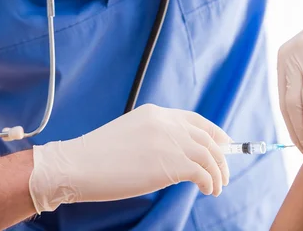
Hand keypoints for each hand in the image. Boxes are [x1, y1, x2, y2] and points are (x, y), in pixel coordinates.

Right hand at [28, 104, 230, 212]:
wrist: (77, 165)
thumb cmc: (97, 157)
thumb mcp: (130, 135)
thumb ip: (155, 138)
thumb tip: (177, 156)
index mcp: (156, 113)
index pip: (196, 120)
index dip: (215, 133)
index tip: (225, 146)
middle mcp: (166, 123)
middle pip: (208, 138)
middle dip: (221, 157)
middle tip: (223, 175)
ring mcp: (170, 142)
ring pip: (209, 156)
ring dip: (218, 173)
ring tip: (216, 187)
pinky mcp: (171, 164)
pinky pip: (203, 172)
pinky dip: (209, 182)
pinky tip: (206, 190)